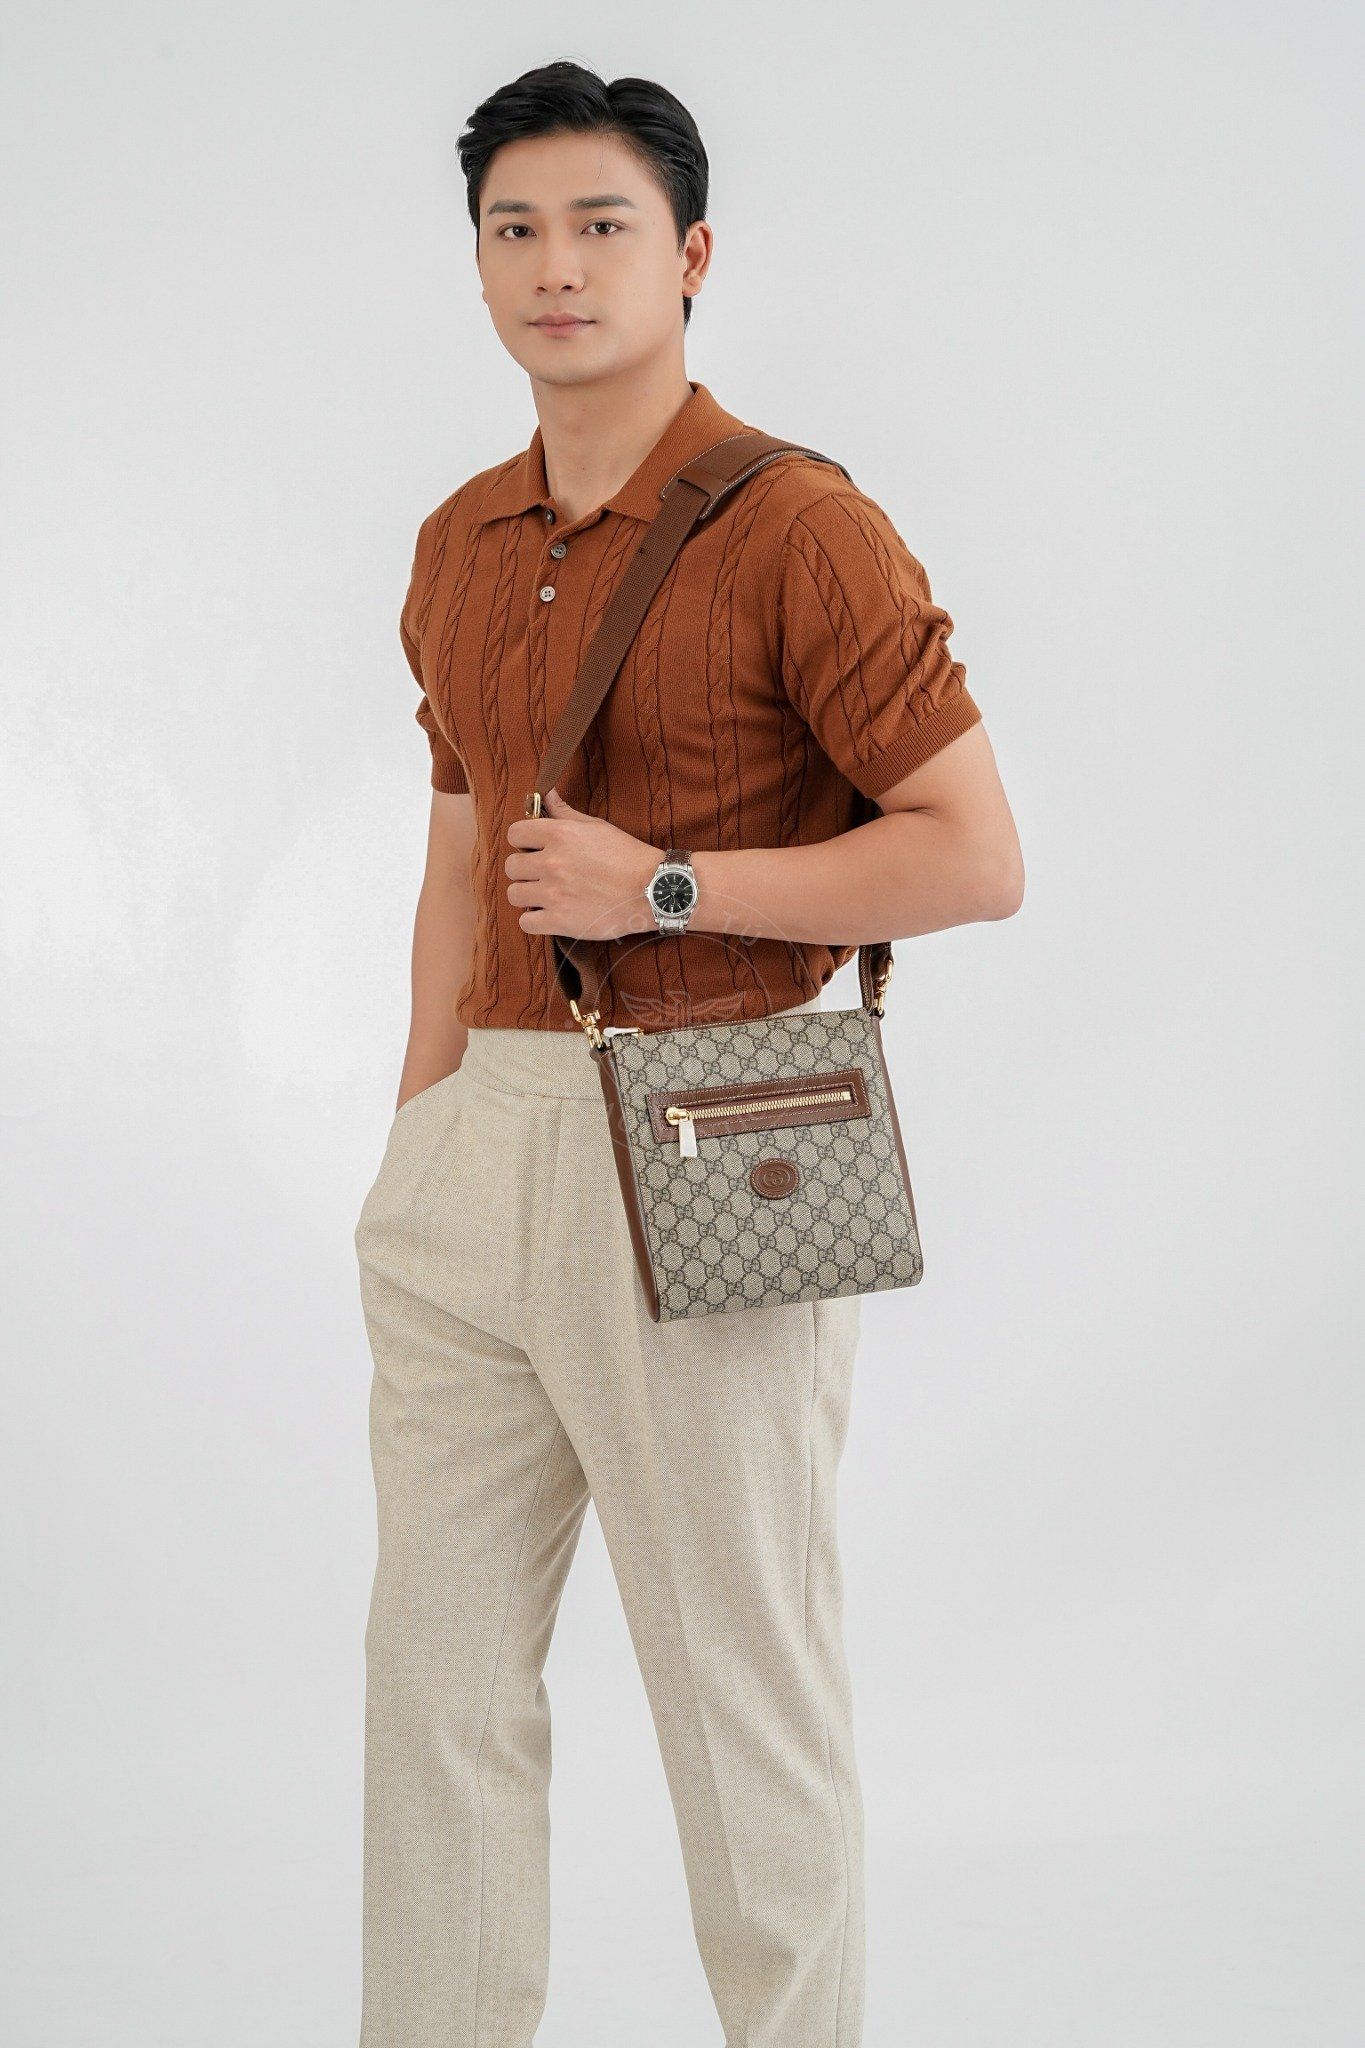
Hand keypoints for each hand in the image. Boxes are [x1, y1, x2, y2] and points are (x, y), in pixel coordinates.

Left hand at [505, 788, 659, 940]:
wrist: (653, 889)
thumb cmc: (626, 855)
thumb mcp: (595, 826)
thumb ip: (564, 811)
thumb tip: (545, 793)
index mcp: (559, 835)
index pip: (515, 834)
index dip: (522, 841)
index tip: (532, 848)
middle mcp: (552, 863)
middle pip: (511, 866)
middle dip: (524, 869)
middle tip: (541, 874)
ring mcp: (554, 894)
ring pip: (514, 894)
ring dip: (526, 894)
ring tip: (544, 895)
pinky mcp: (560, 921)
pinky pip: (526, 923)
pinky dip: (534, 920)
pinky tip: (548, 914)